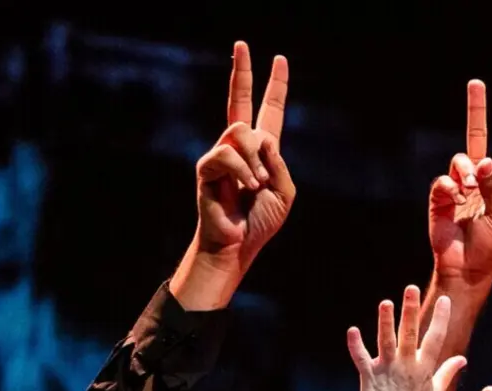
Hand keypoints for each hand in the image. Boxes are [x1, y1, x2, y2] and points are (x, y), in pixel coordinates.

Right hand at [195, 41, 297, 271]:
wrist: (238, 244)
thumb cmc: (260, 221)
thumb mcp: (284, 191)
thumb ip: (279, 162)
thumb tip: (260, 136)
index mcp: (262, 151)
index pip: (268, 110)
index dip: (275, 86)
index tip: (279, 60)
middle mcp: (240, 146)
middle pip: (239, 99)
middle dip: (242, 71)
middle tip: (242, 44)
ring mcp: (221, 153)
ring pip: (241, 133)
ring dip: (255, 161)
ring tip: (256, 186)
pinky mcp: (206, 165)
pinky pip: (228, 154)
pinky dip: (243, 172)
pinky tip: (246, 188)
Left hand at [347, 286, 465, 390]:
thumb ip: (448, 373)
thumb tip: (463, 359)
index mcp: (424, 369)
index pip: (435, 339)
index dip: (440, 319)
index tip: (445, 300)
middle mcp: (407, 367)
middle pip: (410, 334)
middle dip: (411, 310)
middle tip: (411, 288)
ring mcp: (387, 371)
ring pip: (386, 342)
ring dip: (385, 322)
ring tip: (386, 303)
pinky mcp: (369, 377)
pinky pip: (361, 358)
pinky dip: (356, 345)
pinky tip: (353, 330)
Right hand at [429, 82, 491, 289]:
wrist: (467, 270)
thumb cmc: (491, 249)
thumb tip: (482, 161)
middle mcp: (477, 179)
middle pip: (476, 136)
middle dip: (477, 110)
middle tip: (477, 83)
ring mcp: (456, 187)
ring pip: (459, 159)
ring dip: (466, 169)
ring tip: (469, 188)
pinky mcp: (438, 198)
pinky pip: (442, 180)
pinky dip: (450, 187)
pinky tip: (456, 199)